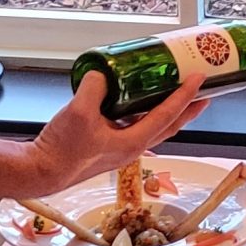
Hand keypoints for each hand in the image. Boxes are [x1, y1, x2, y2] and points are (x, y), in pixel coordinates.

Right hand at [21, 75, 209, 193]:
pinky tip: (138, 101)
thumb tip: (103, 74)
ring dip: (170, 111)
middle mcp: (131, 148)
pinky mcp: (109, 146)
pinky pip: (135, 127)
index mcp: (132, 142)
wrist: (42, 170)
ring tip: (177, 94)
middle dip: (189, 109)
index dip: (185, 95)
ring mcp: (121, 148)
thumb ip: (94, 88)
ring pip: (155, 127)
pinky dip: (144, 113)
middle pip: (170, 126)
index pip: (168, 115)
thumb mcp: (78, 112)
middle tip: (203, 92)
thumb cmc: (62, 151)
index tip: (199, 80)